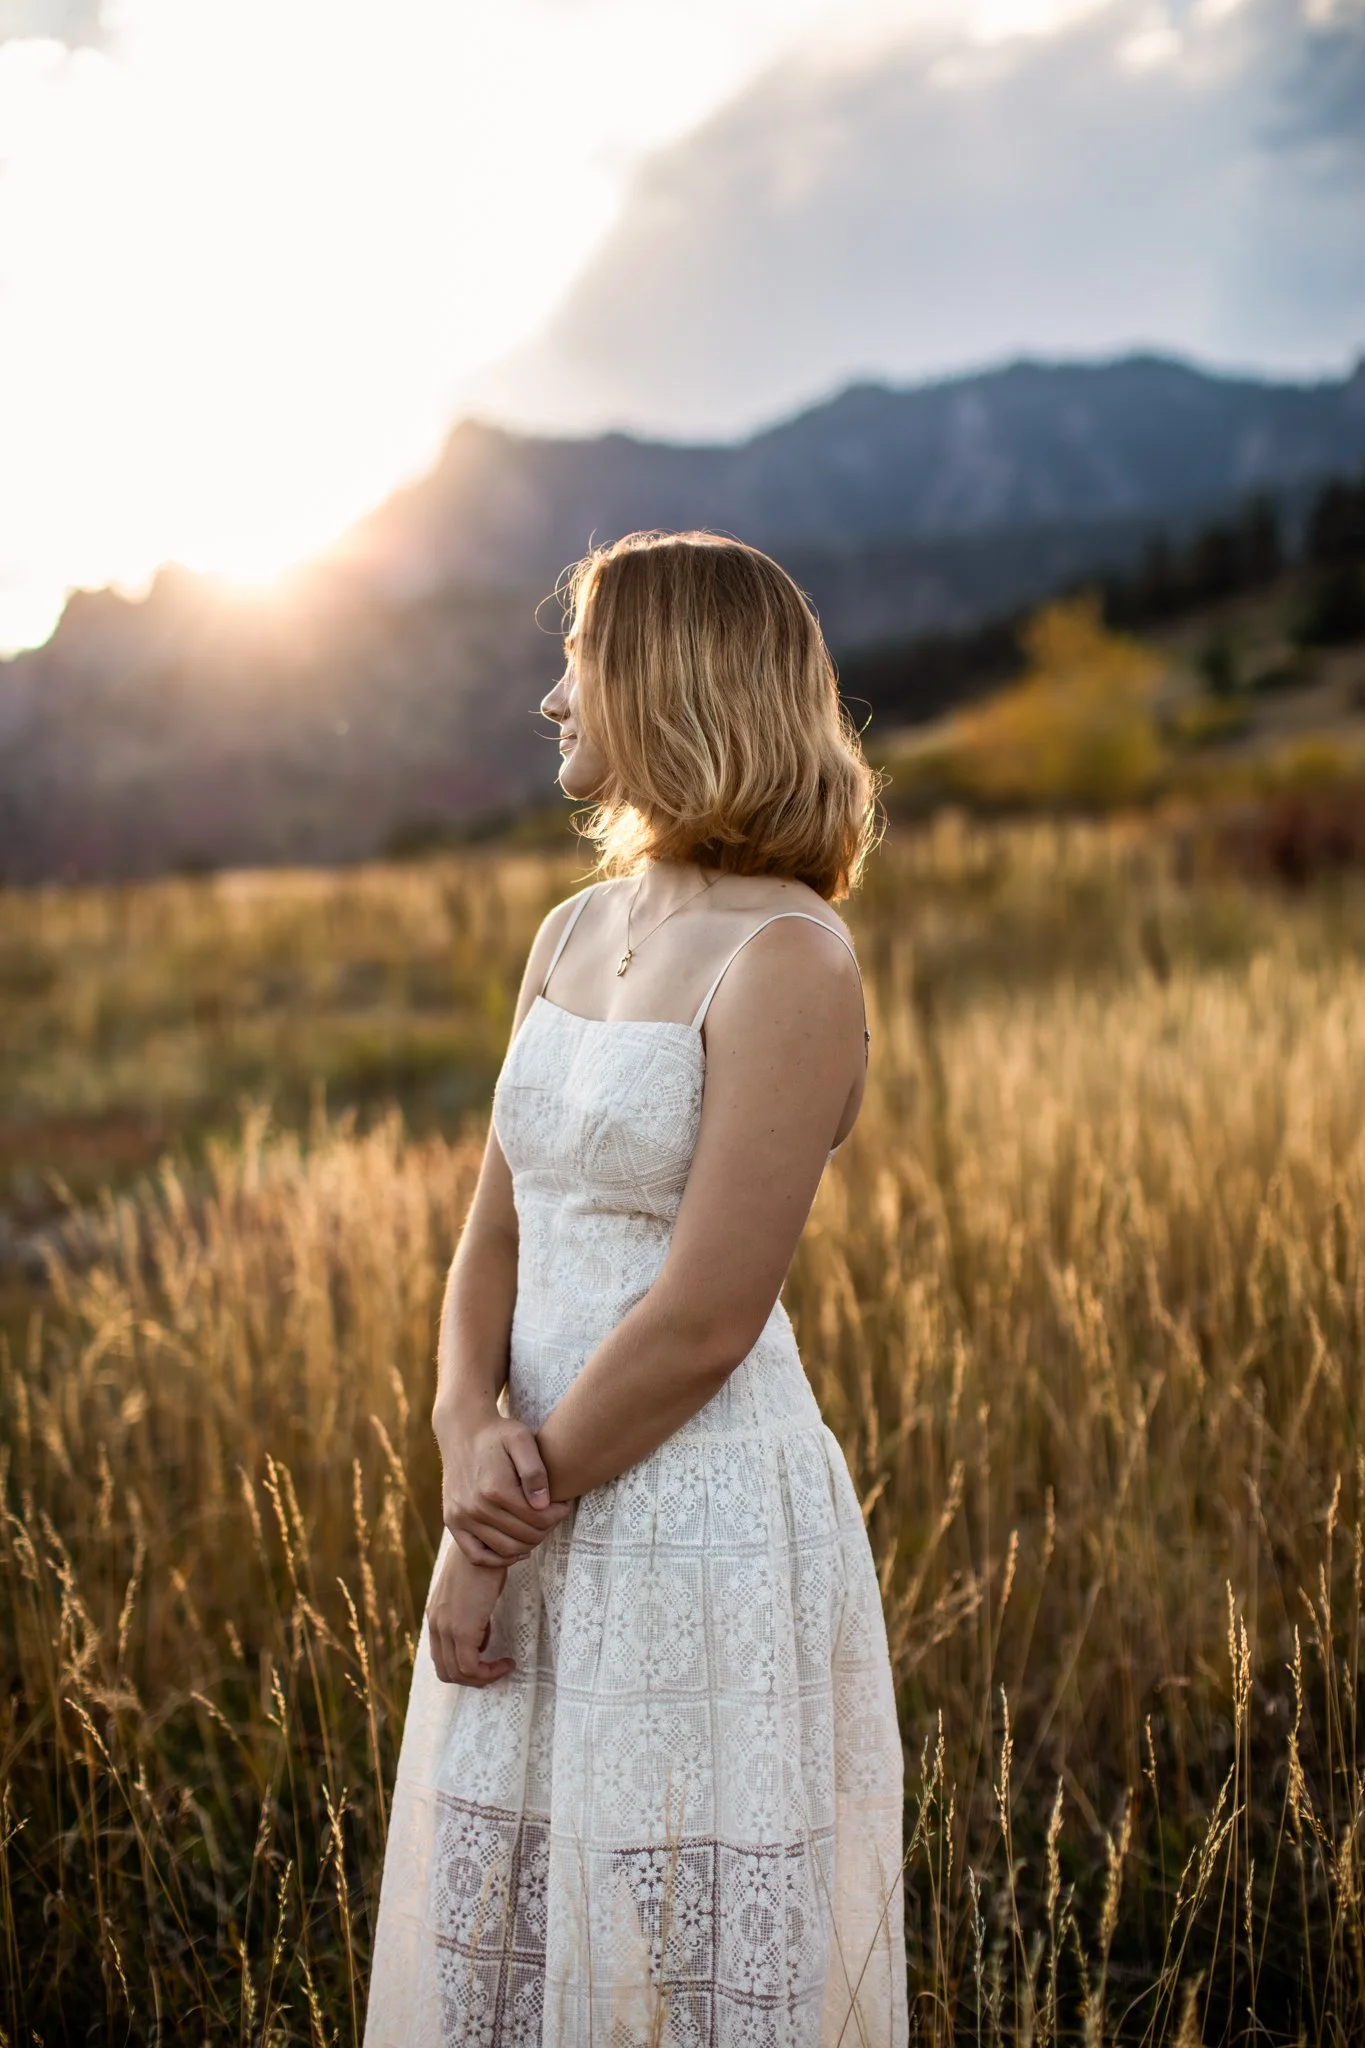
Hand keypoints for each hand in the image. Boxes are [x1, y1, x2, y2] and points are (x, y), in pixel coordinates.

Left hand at [426, 1544, 513, 1686]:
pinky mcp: (462, 1629)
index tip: (488, 1653)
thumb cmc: (486, 1561)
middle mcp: (435, 1624)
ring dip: (483, 1677)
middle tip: (495, 1668)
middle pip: (446, 1671)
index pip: (441, 1656)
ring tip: (504, 1665)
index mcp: (436, 1614)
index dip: (464, 1664)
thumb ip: (471, 1612)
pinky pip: (471, 1668)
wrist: (487, 1543)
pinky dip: (489, 1672)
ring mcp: (446, 1627)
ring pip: (457, 1674)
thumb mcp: (473, 1590)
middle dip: (472, 1677)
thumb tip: (482, 1633)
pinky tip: (508, 1662)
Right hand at [437, 1409, 570, 1565]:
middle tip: (552, 1516)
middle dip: (546, 1529)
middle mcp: (476, 1507)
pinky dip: (499, 1558)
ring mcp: (462, 1517)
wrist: (463, 1431)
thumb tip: (542, 1505)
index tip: (563, 1505)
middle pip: (524, 1536)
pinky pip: (477, 1555)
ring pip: (505, 1550)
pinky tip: (516, 1548)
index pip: (538, 1518)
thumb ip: (535, 1471)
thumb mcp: (522, 1439)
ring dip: (528, 1544)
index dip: (557, 1515)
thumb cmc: (498, 1434)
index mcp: (496, 1488)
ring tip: (537, 1527)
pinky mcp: (452, 1521)